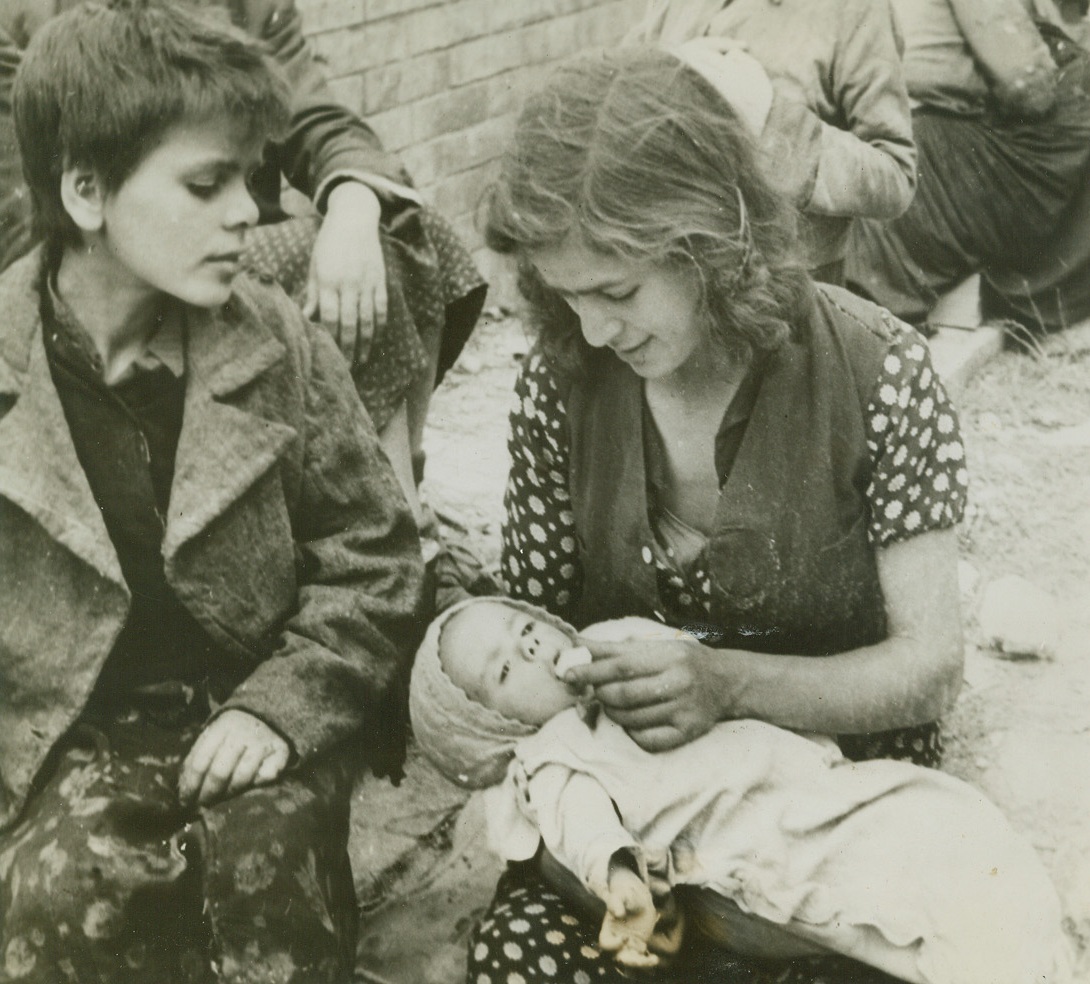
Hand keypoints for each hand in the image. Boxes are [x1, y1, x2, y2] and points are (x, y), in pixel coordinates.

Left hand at [179, 710, 289, 806]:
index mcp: (221, 726)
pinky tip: (252, 785)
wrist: (268, 714)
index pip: (200, 762)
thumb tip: (182, 790)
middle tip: (202, 807)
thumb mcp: (213, 736)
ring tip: (224, 799)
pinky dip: (258, 784)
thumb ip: (198, 758)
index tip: (186, 801)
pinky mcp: (281, 751)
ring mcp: (263, 741)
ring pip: (242, 778)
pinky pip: (266, 776)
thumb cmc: (232, 733)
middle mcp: (243, 732)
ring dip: (230, 793)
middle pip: (220, 772)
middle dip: (209, 794)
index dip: (191, 786)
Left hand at [303, 180, 386, 367]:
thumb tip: (307, 319)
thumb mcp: (315, 267)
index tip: (329, 356)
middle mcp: (348, 283)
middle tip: (345, 368)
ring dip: (365, 344)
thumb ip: (312, 294)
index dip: (330, 339)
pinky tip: (374, 341)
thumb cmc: (329, 245)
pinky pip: (381, 309)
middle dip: (348, 348)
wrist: (354, 219)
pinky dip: (378, 327)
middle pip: (349, 323)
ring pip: (367, 320)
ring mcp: (367, 282)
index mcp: (328, 280)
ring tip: (361, 361)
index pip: (329, 316)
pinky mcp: (380, 280)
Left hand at [566, 637, 729, 750]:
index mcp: (668, 656)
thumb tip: (576, 644)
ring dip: (613, 713)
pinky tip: (633, 721)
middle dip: (601, 694)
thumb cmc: (681, 661)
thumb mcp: (653, 647)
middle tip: (597, 691)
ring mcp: (684, 710)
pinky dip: (631, 732)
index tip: (567, 674)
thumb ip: (613, 649)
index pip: (620, 666)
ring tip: (615, 704)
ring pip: (631, 719)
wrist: (726, 682)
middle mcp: (679, 683)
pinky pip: (646, 739)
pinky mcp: (687, 732)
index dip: (590, 671)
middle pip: (622, 695)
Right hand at [599, 865, 658, 967]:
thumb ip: (617, 902)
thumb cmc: (626, 894)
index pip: (605, 943)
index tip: (625, 938)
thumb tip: (618, 914)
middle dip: (628, 960)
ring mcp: (628, 944)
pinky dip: (647, 961)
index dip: (613, 944)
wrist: (638, 898)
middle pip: (617, 957)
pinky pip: (641, 958)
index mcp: (608, 929)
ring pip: (630, 961)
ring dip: (640, 963)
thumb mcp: (621, 894)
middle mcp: (616, 940)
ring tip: (653, 960)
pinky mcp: (638, 946)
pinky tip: (655, 958)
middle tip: (640, 954)